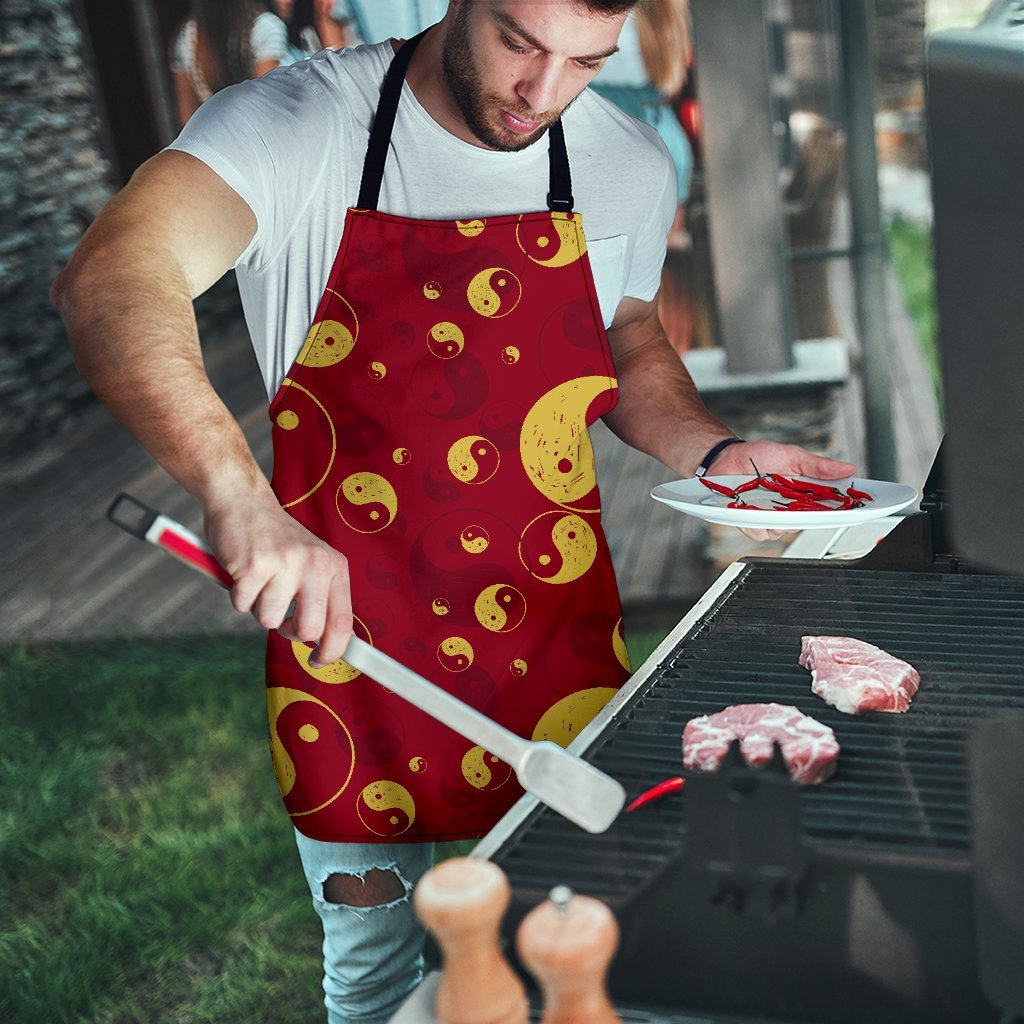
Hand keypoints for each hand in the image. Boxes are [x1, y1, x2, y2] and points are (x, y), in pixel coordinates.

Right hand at [204, 495, 351, 666]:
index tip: (319, 662)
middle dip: (290, 632)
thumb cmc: (276, 541)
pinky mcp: (254, 565)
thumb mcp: (311, 562)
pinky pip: (242, 605)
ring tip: (260, 580)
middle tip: (281, 617)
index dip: (332, 651)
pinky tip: (243, 571)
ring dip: (259, 607)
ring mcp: (285, 564)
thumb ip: (320, 598)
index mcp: (334, 566)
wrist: (243, 501)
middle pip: (309, 630)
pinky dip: (238, 595)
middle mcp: (315, 564)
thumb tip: (326, 644)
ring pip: (269, 620)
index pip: (342, 622)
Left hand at [708, 440, 856, 542]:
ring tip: (770, 499)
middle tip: (803, 502)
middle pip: (808, 523)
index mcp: (803, 496)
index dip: (843, 511)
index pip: (828, 508)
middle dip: (809, 516)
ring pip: (784, 531)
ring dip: (780, 518)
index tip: (856, 508)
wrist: (727, 457)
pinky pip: (760, 532)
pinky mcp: (751, 523)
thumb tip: (848, 468)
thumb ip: (819, 466)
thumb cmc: (759, 456)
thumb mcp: (793, 456)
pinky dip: (758, 522)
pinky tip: (753, 509)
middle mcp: (789, 510)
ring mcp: (770, 518)